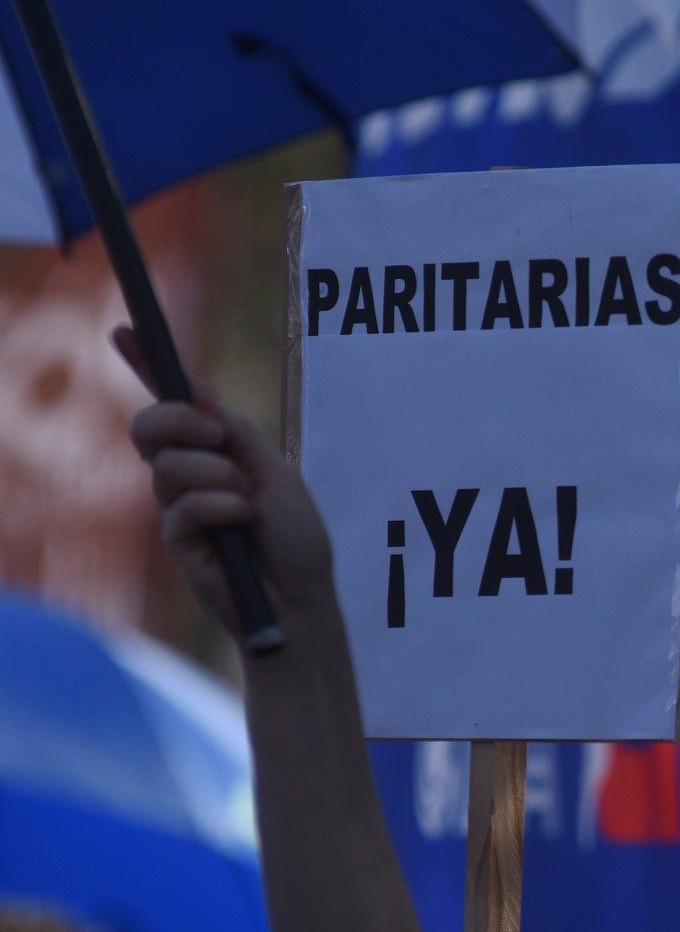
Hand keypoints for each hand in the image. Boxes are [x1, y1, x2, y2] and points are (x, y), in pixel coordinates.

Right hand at [113, 326, 336, 636]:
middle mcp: (194, 475)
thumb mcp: (277, 475)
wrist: (300, 599)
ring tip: (247, 505)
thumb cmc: (297, 540)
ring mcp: (182, 507)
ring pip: (168, 467)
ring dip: (215, 477)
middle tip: (215, 438)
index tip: (126, 332)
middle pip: (150, 428)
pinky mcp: (178, 541)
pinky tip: (241, 525)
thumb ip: (238, 436)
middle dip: (176, 422)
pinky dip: (219, 508)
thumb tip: (198, 390)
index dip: (148, 368)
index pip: (176, 407)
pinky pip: (183, 506)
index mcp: (220, 453)